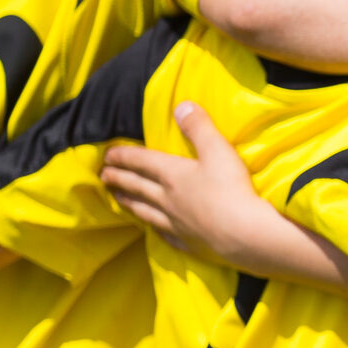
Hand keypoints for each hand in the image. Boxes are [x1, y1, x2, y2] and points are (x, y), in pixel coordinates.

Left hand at [101, 105, 278, 265]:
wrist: (243, 233)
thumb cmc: (230, 189)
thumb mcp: (218, 150)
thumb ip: (199, 127)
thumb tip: (181, 105)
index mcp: (173, 174)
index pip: (142, 162)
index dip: (124, 156)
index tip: (107, 154)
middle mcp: (167, 199)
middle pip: (137, 186)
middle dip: (118, 178)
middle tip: (103, 176)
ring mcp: (175, 222)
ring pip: (145, 211)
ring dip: (129, 202)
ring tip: (116, 198)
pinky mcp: (187, 241)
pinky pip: (164, 234)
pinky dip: (154, 229)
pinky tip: (152, 228)